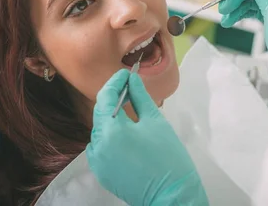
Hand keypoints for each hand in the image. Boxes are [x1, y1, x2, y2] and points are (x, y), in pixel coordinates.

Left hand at [86, 70, 208, 205]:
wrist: (170, 194)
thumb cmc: (167, 157)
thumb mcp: (155, 121)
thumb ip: (140, 97)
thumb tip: (131, 80)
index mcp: (111, 130)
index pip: (105, 97)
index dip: (115, 82)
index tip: (126, 74)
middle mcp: (98, 145)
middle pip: (101, 114)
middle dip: (114, 100)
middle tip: (130, 89)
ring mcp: (97, 161)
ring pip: (100, 130)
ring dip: (112, 120)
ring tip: (131, 115)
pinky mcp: (101, 172)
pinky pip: (101, 147)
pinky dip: (110, 138)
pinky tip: (127, 137)